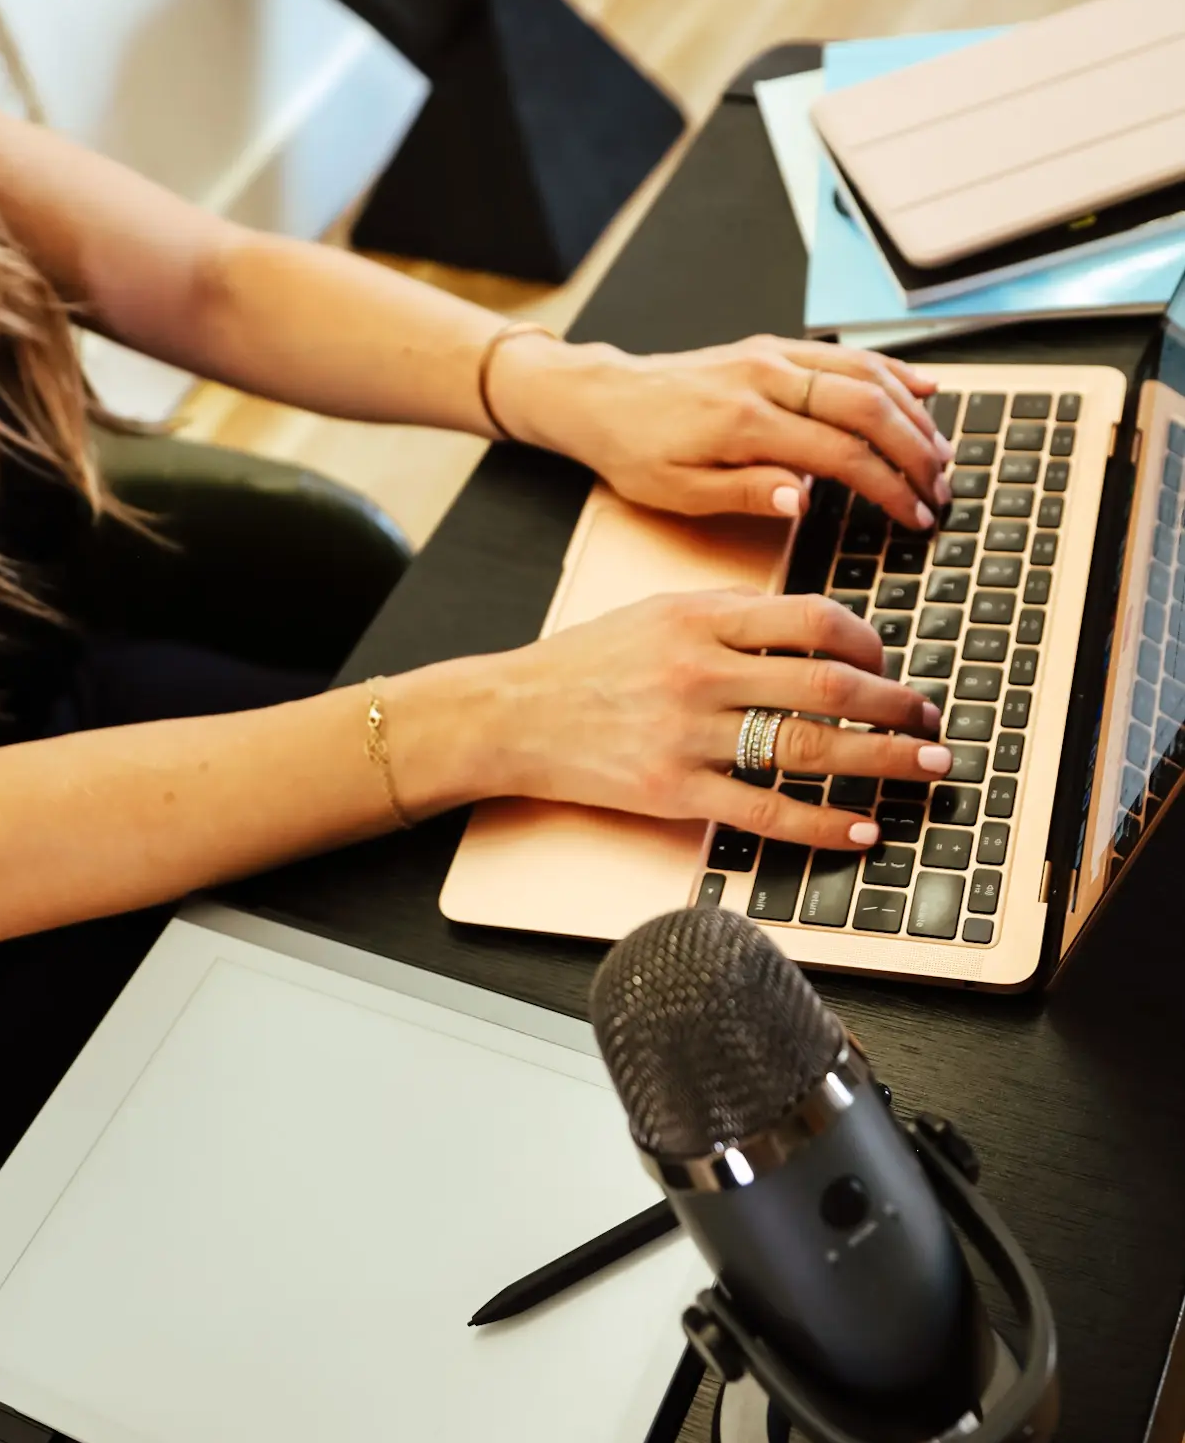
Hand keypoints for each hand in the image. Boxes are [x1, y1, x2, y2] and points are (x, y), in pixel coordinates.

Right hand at [477, 590, 950, 848]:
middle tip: (932, 721)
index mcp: (699, 615)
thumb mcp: (657, 612)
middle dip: (895, 706)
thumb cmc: (586, 663)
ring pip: (807, 749)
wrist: (511, 715)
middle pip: (826, 685)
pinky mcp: (673, 790)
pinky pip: (765, 812)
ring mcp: (687, 733)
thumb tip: (814, 627)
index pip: (811, 619)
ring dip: (881, 761)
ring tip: (925, 768)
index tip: (888, 664)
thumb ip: (730, 614)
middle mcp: (699, 670)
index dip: (868, 643)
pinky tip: (862, 829)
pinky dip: (822, 823)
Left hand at [488, 332, 953, 531]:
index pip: (840, 455)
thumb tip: (804, 501)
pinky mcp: (772, 348)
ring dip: (912, 411)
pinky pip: (844, 353)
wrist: (603, 398)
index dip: (887, 487)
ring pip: (863, 374)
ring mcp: (771, 357)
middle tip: (942, 487)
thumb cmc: (635, 451)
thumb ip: (746, 493)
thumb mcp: (678, 492)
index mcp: (743, 423)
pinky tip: (924, 387)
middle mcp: (764, 379)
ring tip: (942, 450)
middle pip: (866, 408)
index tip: (915, 515)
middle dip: (914, 449)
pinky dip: (890, 368)